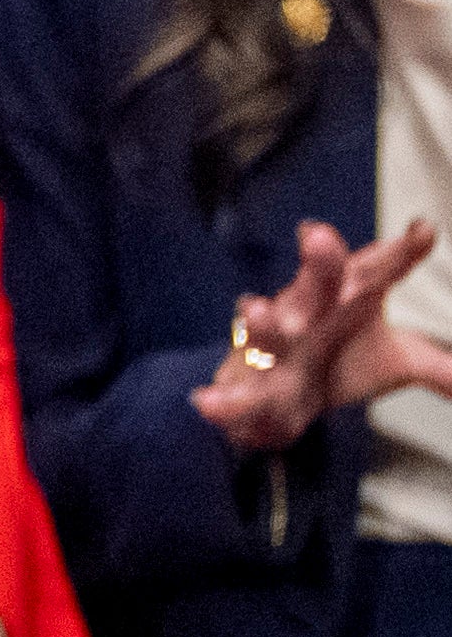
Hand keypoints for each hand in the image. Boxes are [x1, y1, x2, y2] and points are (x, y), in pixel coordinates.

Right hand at [199, 220, 451, 454]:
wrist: (266, 396)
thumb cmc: (333, 362)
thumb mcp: (393, 362)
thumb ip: (436, 363)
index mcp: (350, 298)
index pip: (380, 270)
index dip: (402, 253)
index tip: (425, 232)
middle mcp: (309, 313)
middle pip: (317, 283)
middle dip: (319, 262)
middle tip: (318, 236)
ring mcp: (274, 348)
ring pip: (268, 332)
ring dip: (261, 322)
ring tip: (256, 312)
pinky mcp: (251, 387)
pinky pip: (237, 396)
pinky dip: (222, 402)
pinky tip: (206, 404)